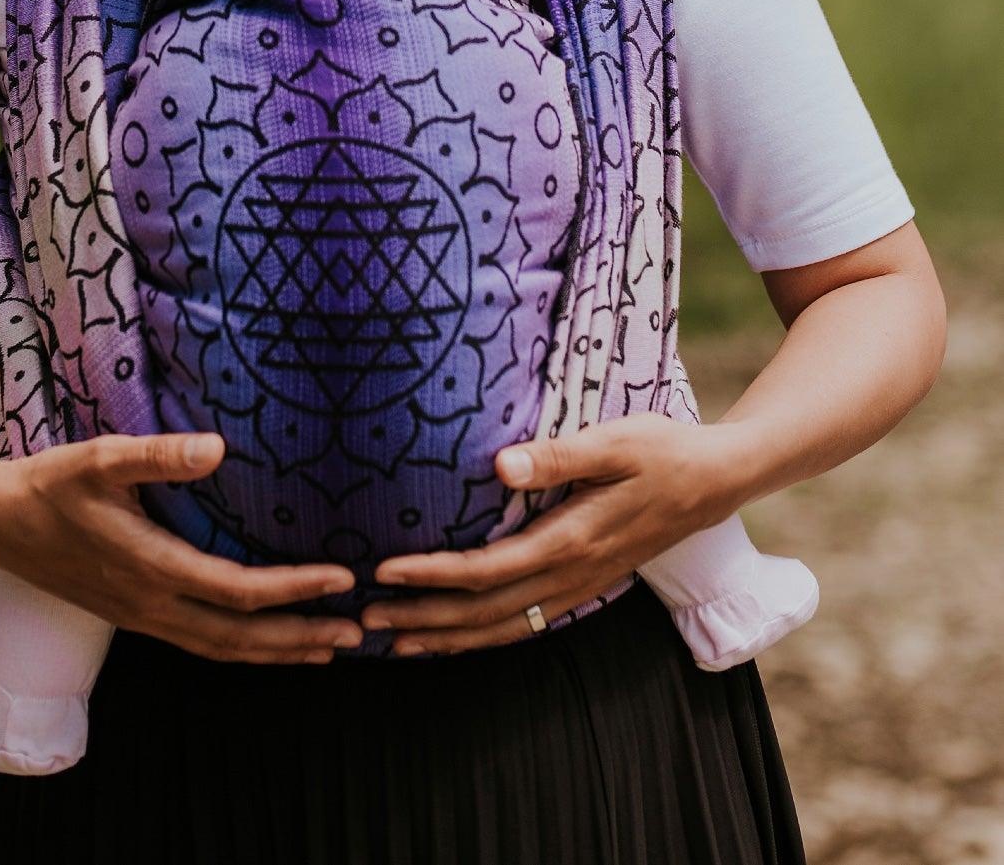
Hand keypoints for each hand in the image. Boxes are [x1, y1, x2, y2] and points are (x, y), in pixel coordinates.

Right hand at [0, 431, 365, 663]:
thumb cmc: (50, 482)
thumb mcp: (100, 457)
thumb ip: (159, 455)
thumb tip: (218, 447)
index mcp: (151, 567)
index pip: (239, 591)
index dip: (295, 589)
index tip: (343, 577)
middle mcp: (151, 604)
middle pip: (240, 639)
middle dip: (303, 637)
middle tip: (363, 633)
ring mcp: (141, 617)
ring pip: (221, 651)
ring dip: (279, 651)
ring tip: (330, 648)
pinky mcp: (134, 615)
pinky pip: (200, 643)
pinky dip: (244, 647)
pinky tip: (266, 639)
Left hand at [359, 416, 747, 655]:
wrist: (715, 480)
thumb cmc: (662, 449)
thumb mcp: (615, 439)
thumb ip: (558, 456)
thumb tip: (500, 464)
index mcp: (572, 539)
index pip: (487, 569)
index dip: (433, 574)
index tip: (385, 570)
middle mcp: (571, 574)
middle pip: (485, 611)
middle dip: (424, 618)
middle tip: (366, 621)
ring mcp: (580, 586)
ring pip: (503, 628)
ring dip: (447, 637)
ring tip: (395, 642)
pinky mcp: (584, 584)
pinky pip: (525, 623)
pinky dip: (483, 635)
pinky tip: (455, 636)